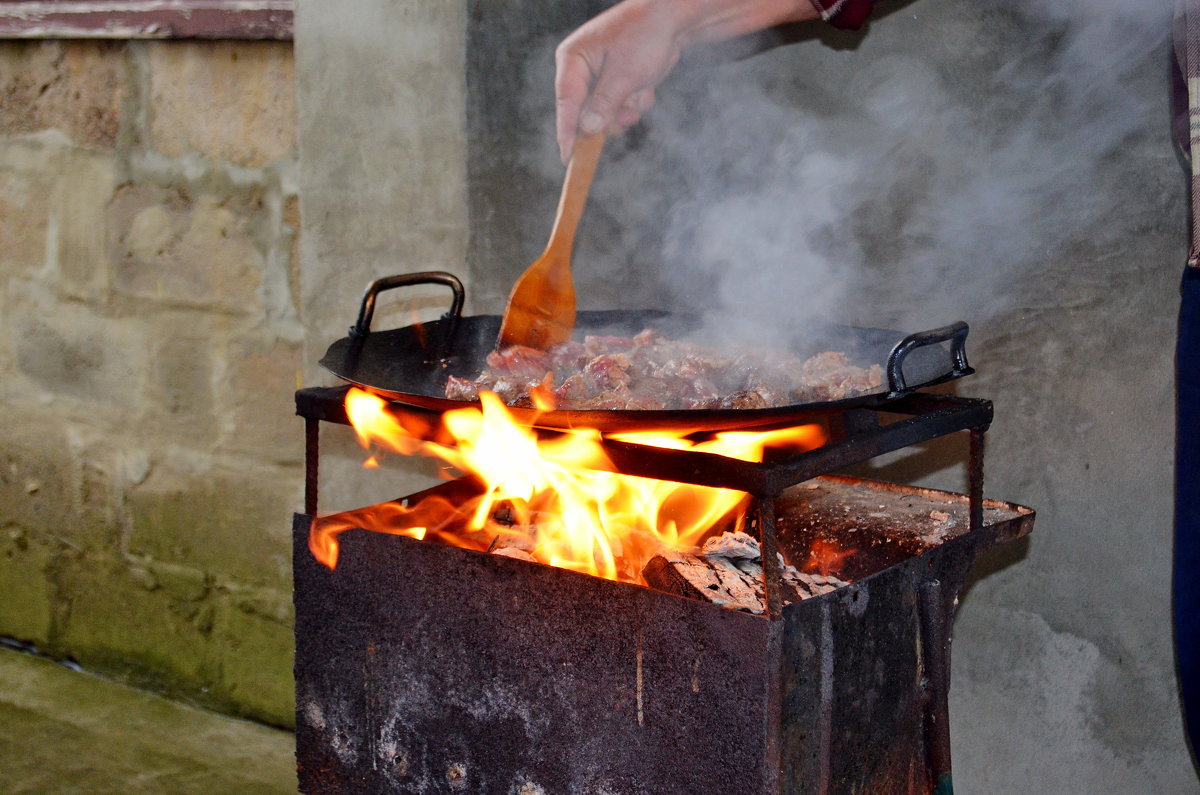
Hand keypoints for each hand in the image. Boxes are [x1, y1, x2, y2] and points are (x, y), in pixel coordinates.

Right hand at [554, 0, 819, 162]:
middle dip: (612, 115)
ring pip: (606, 115)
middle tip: (629, 108)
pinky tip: (646, 85)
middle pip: (586, 113)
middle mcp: (580, 69)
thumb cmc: (646, 36)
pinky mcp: (615, 84)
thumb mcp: (625, 73)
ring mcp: (598, 78)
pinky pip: (621, 109)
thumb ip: (604, 104)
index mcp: (572, 58)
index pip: (565, 101)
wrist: (674, 20)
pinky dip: (636, 103)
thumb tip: (587, 131)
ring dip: (628, 110)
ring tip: (640, 89)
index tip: (568, 159)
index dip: (567, 132)